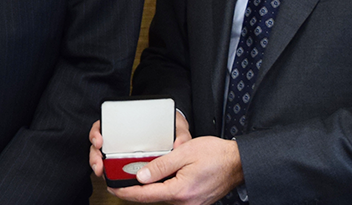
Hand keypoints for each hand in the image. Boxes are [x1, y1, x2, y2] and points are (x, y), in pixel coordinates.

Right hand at [90, 111, 192, 178]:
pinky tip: (109, 177)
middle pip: (99, 143)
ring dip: (98, 164)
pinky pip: (113, 168)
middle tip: (99, 162)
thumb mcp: (176, 126)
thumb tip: (179, 144)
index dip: (98, 132)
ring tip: (101, 171)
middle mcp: (121, 136)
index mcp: (129, 124)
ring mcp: (120, 149)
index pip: (106, 124)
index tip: (100, 140)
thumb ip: (180, 134)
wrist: (174, 135)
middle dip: (95, 154)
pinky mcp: (125, 162)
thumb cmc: (171, 127)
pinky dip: (109, 173)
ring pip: (102, 156)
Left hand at [107, 136, 242, 204]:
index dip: (126, 192)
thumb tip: (141, 177)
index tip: (112, 187)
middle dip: (134, 190)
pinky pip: (172, 197)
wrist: (239, 163)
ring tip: (135, 178)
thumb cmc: (216, 155)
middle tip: (119, 181)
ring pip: (162, 198)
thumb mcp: (184, 153)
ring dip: (148, 190)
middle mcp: (185, 203)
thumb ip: (160, 166)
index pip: (145, 195)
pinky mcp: (195, 202)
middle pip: (152, 199)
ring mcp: (191, 204)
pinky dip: (161, 189)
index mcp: (180, 192)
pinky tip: (156, 180)